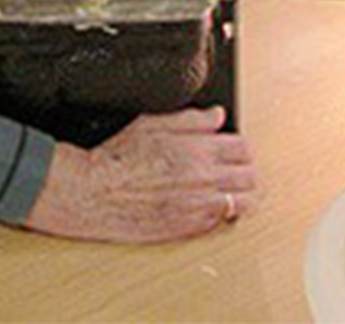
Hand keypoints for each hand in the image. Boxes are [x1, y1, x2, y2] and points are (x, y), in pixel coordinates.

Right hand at [23, 107, 257, 241]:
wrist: (95, 193)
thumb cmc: (117, 158)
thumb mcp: (153, 123)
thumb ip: (191, 119)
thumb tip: (217, 116)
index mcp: (197, 149)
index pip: (243, 148)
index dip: (239, 147)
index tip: (232, 149)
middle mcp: (204, 178)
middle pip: (250, 176)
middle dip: (244, 171)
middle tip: (233, 170)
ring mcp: (199, 205)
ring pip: (243, 203)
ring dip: (240, 195)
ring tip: (228, 190)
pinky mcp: (189, 228)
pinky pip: (221, 222)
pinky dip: (220, 214)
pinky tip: (208, 206)